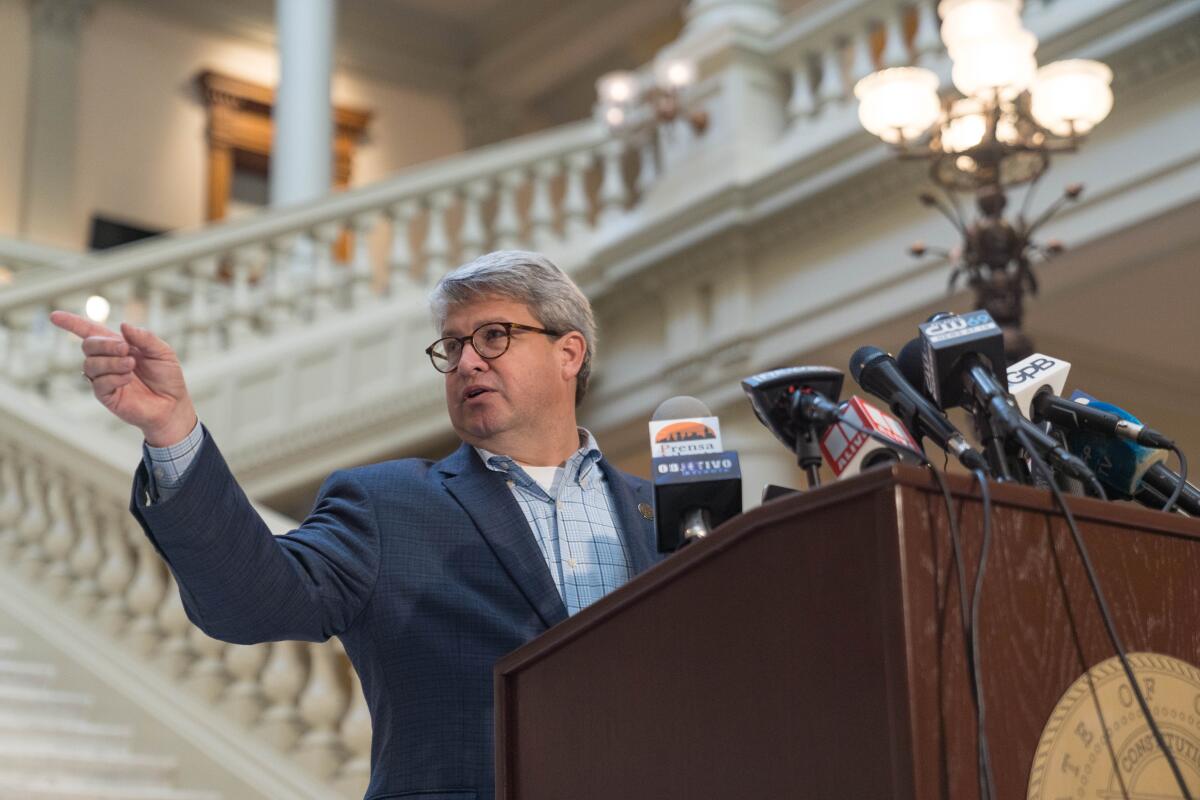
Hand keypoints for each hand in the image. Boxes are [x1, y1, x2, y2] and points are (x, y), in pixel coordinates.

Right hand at [49, 311, 196, 446]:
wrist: (173, 405)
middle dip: (104, 344)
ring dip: (111, 362)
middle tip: (125, 349)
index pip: (90, 332)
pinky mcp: (106, 395)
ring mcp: (104, 378)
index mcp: (118, 346)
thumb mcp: (162, 352)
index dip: (72, 323)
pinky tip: (128, 379)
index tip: (54, 316)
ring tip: (131, 365)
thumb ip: (145, 337)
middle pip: (88, 345)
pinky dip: (114, 377)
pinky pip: (98, 383)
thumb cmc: (167, 378)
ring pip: (91, 364)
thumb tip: (123, 325)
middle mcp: (107, 361)